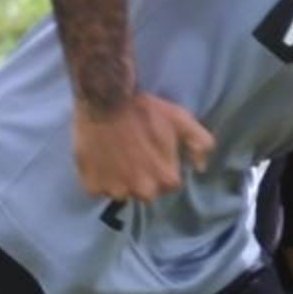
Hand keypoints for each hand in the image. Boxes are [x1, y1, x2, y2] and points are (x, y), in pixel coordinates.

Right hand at [72, 91, 215, 203]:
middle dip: (142, 178)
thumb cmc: (146, 110)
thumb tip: (200, 167)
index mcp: (166, 179)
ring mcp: (116, 190)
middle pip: (146, 192)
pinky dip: (98, 179)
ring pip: (121, 193)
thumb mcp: (182, 120)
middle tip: (134, 156)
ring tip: (115, 158)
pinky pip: (97, 190)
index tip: (153, 154)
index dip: (162, 168)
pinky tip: (100, 161)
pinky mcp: (92, 186)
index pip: (169, 184)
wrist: (106, 100)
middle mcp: (143, 191)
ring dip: (120, 181)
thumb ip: (200, 143)